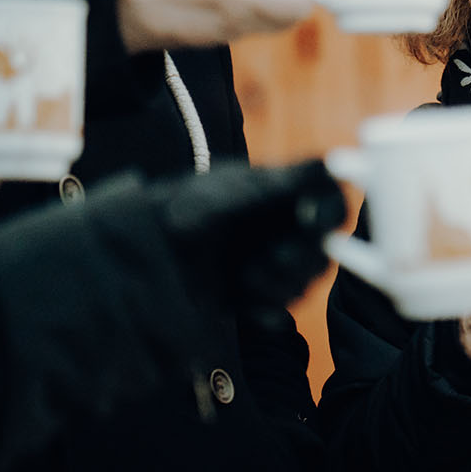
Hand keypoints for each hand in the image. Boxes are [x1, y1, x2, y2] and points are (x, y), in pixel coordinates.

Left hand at [158, 159, 347, 308]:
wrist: (141, 251)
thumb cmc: (184, 206)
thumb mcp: (235, 188)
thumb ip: (284, 181)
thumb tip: (328, 163)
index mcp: (281, 199)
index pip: (327, 204)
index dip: (329, 213)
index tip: (313, 219)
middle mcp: (279, 232)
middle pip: (322, 250)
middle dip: (301, 258)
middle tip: (273, 258)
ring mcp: (266, 265)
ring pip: (303, 282)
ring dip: (280, 283)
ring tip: (246, 276)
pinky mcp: (250, 296)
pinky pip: (278, 308)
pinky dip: (265, 306)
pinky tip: (243, 296)